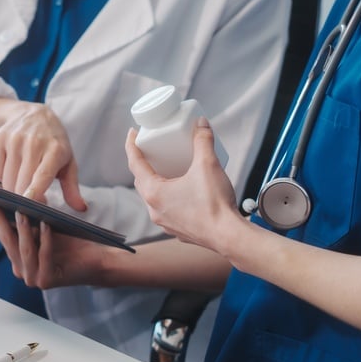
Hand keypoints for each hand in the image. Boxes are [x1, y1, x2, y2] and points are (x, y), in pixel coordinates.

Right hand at [0, 99, 86, 210]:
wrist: (34, 114)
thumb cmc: (54, 144)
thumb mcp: (68, 162)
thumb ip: (72, 187)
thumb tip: (80, 208)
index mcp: (55, 150)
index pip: (43, 174)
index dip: (35, 190)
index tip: (30, 202)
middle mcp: (34, 142)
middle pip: (21, 183)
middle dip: (25, 198)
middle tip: (33, 197)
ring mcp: (15, 139)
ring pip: (6, 180)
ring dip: (13, 188)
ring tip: (23, 181)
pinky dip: (2, 176)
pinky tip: (12, 168)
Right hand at [0, 200, 108, 288]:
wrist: (99, 260)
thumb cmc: (73, 242)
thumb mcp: (45, 227)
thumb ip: (28, 219)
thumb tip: (13, 197)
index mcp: (17, 257)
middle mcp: (21, 269)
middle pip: (7, 240)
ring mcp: (33, 277)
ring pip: (24, 249)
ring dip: (22, 229)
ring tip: (20, 210)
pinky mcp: (48, 281)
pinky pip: (44, 256)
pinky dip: (45, 240)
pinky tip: (46, 225)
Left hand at [125, 118, 241, 252]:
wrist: (228, 236)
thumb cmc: (214, 205)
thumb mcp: (208, 165)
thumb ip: (203, 141)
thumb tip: (201, 124)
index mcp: (154, 193)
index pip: (135, 164)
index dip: (131, 145)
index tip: (132, 134)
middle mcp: (154, 210)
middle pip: (141, 181)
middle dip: (143, 163)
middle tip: (151, 150)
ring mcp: (165, 222)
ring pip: (153, 197)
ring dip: (156, 182)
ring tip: (166, 169)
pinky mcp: (178, 230)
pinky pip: (167, 209)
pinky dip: (169, 197)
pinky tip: (181, 191)